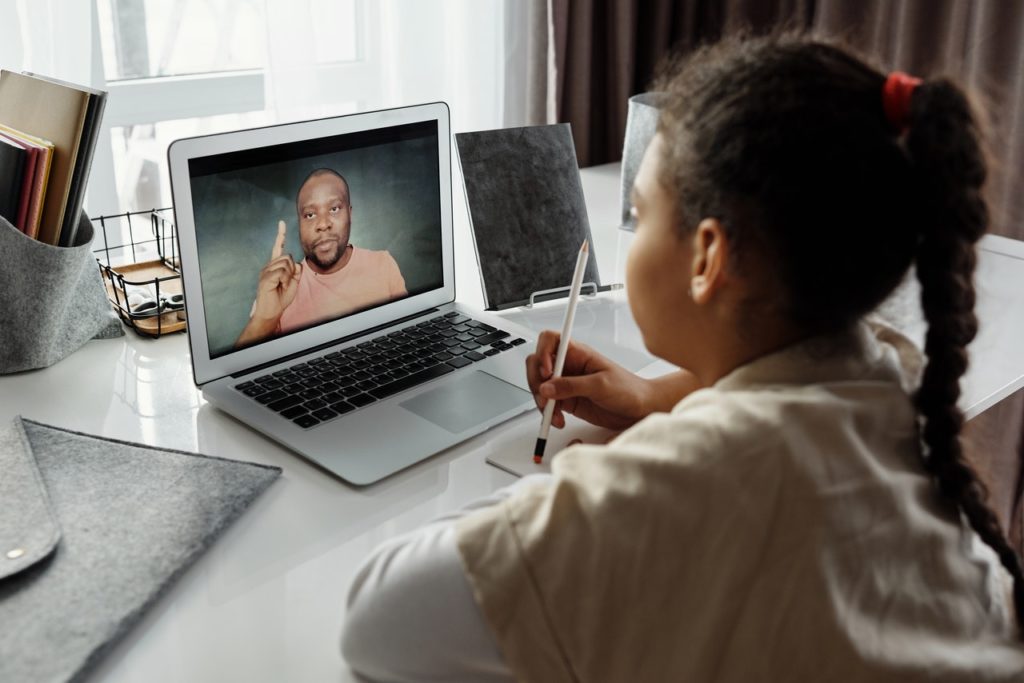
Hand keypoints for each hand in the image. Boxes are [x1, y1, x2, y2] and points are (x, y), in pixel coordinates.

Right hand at [235, 221, 301, 347]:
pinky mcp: (265, 277)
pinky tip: (278, 286)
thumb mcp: (293, 283)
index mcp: (275, 266)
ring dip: (288, 276)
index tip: (281, 223)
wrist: (271, 311)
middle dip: (292, 270)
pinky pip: (281, 272)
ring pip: (286, 263)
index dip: (281, 235)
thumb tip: (297, 262)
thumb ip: (296, 271)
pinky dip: (284, 280)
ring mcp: (266, 271)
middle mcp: (269, 266)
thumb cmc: (281, 298)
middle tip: (286, 283)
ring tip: (281, 285)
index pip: (278, 248)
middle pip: (288, 257)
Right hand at [526, 332, 654, 430]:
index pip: (550, 340)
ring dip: (542, 401)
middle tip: (545, 397)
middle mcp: (569, 365)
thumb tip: (547, 387)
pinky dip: (548, 413)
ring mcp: (566, 383)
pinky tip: (558, 419)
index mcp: (578, 353)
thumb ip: (572, 386)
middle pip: (538, 364)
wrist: (640, 408)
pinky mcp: (566, 400)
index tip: (547, 372)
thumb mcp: (600, 385)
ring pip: (539, 386)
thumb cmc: (628, 389)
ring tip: (553, 413)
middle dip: (536, 381)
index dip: (543, 353)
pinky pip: (547, 404)